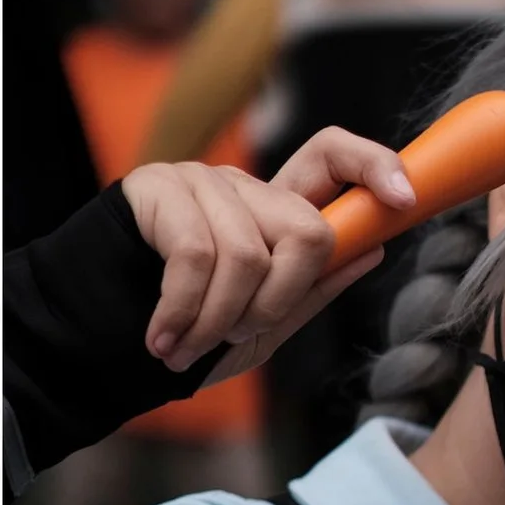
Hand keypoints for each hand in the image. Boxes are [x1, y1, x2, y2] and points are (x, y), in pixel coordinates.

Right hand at [123, 127, 416, 379]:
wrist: (98, 347)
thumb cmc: (188, 339)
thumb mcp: (264, 327)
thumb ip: (313, 289)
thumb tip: (374, 249)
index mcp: (274, 211)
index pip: (332, 157)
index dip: (374, 166)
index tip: (406, 198)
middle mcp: (242, 186)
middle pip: (308, 229)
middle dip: (279, 301)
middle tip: (236, 334)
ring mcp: (198, 181)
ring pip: (251, 254)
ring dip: (220, 319)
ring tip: (189, 344)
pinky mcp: (156, 189)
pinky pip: (198, 255)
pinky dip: (185, 312)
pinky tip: (164, 339)